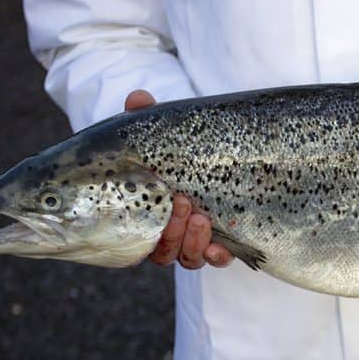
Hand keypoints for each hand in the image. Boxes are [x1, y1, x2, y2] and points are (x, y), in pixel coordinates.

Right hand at [124, 90, 233, 268]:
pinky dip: (217, 257)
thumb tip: (137, 99)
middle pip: (162, 250)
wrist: (211, 154)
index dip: (143, 227)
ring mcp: (194, 241)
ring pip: (187, 257)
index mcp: (145, 212)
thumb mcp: (160, 132)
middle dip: (171, 230)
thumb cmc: (174, 148)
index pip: (137, 234)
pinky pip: (216, 260)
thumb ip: (145, 118)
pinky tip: (221, 250)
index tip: (158, 200)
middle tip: (183, 202)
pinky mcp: (221, 243)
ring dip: (192, 242)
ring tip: (203, 217)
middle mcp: (167, 233)